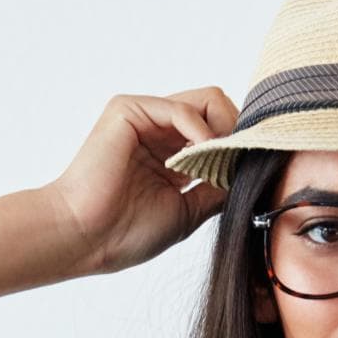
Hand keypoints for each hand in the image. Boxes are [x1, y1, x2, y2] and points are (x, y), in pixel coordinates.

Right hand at [42, 87, 238, 276]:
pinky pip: (182, 108)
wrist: (86, 237)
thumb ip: (218, 186)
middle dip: (237, 135)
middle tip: (240, 165)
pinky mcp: (128, 109)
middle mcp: (159, 131)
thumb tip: (251, 170)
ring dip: (224, 133)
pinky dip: (202, 132)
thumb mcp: (190, 210)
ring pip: (208, 100)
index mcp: (171, 154)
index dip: (239, 148)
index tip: (251, 173)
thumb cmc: (126, 232)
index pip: (220, 132)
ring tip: (221, 165)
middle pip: (219, 109)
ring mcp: (144, 117)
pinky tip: (204, 157)